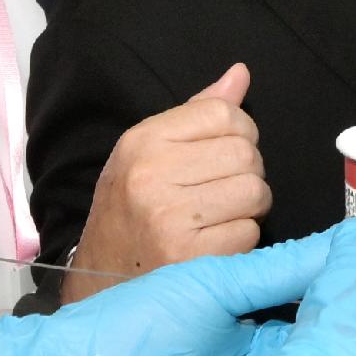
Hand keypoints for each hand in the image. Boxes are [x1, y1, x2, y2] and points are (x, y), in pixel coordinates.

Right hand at [70, 64, 269, 284]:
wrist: (99, 281)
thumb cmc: (130, 212)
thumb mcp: (148, 154)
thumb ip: (197, 113)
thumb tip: (240, 73)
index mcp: (142, 141)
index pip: (222, 113)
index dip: (239, 132)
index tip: (224, 155)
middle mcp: (151, 175)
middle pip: (245, 152)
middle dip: (247, 173)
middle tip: (222, 193)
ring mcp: (170, 218)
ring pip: (255, 192)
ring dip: (249, 209)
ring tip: (220, 217)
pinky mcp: (190, 257)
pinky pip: (249, 233)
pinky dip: (241, 240)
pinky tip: (215, 244)